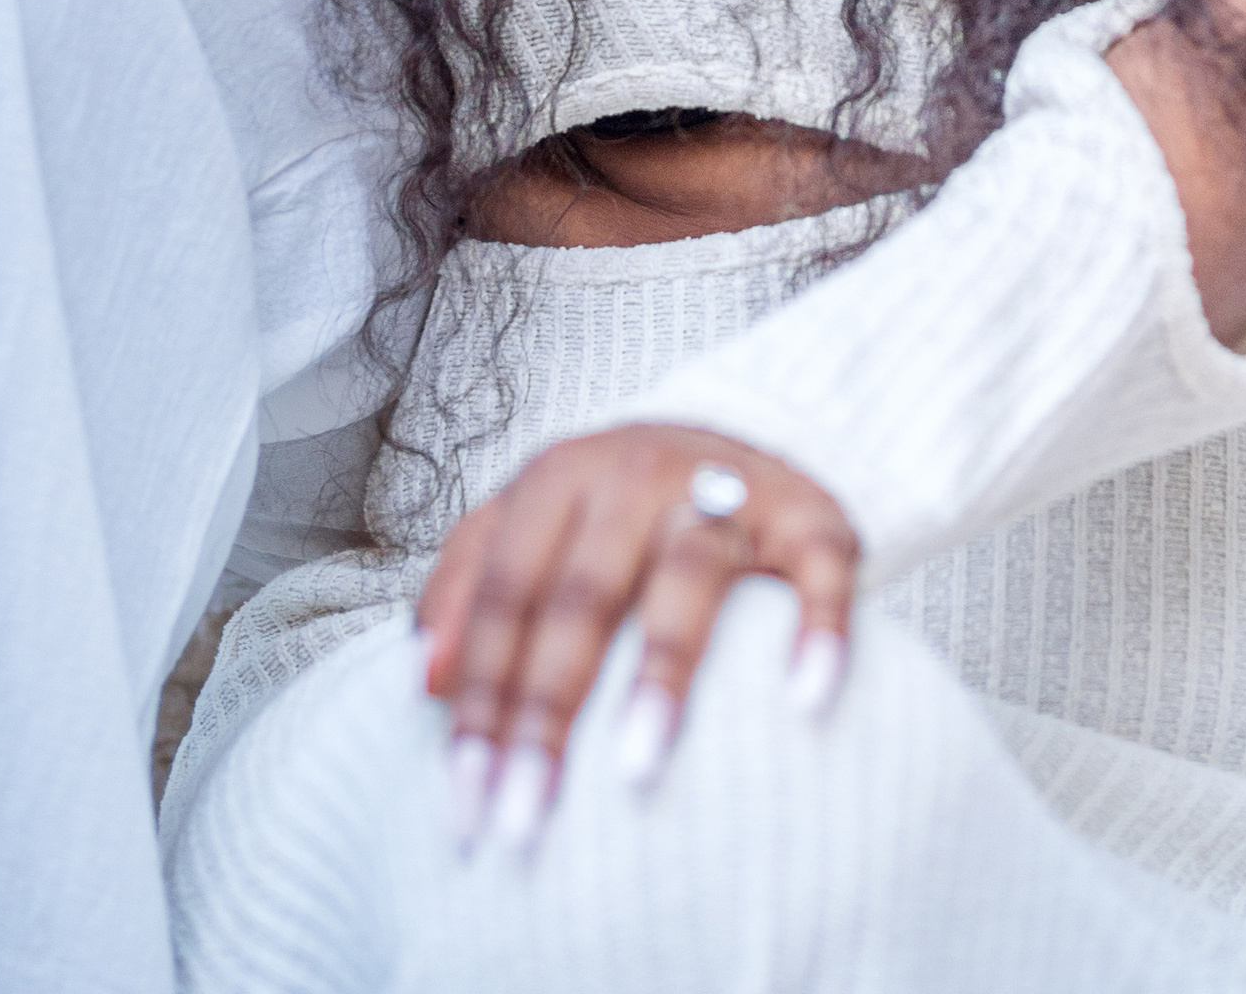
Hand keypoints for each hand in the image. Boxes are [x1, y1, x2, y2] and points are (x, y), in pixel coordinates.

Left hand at [416, 424, 857, 845]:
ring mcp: (731, 487)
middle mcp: (639, 471)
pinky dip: (816, 630)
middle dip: (548, 708)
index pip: (506, 592)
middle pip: (583, 593)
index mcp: (559, 476)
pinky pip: (819, 571)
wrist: (745, 431)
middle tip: (526, 814)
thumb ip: (467, 587)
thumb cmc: (615, 513)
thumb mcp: (531, 524)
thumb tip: (426, 682)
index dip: (481, 694)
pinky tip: (804, 701)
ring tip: (636, 770)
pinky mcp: (814, 516)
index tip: (465, 800)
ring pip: (691, 572)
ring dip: (661, 670)